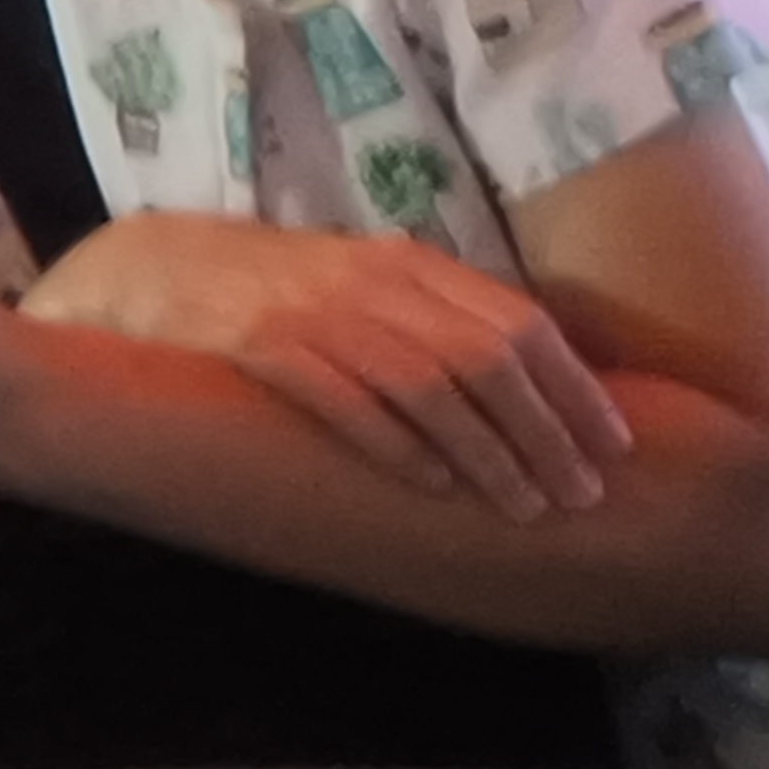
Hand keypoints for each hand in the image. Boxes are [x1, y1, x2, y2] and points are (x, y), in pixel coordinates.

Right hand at [21, 213, 630, 517]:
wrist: (153, 269)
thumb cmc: (272, 290)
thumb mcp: (362, 284)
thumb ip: (433, 318)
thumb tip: (525, 381)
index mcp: (408, 263)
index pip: (519, 322)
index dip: (575, 387)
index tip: (614, 445)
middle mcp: (373, 282)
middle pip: (487, 356)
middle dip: (547, 431)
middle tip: (583, 494)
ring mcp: (318, 314)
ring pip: (429, 383)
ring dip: (487, 451)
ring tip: (524, 506)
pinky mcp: (263, 347)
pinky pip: (344, 399)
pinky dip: (396, 445)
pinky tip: (433, 487)